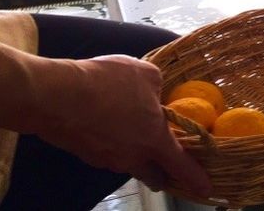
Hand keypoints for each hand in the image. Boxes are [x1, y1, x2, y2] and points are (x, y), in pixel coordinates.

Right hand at [33, 54, 211, 195]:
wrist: (57, 96)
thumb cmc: (109, 83)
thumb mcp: (148, 74)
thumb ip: (159, 87)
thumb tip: (155, 94)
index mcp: (154, 139)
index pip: (180, 165)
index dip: (194, 178)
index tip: (205, 190)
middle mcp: (131, 156)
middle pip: (154, 174)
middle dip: (163, 172)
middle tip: (169, 164)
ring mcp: (106, 159)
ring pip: (129, 162)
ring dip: (136, 152)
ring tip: (135, 129)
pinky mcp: (86, 153)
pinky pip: (108, 152)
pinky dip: (114, 142)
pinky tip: (110, 122)